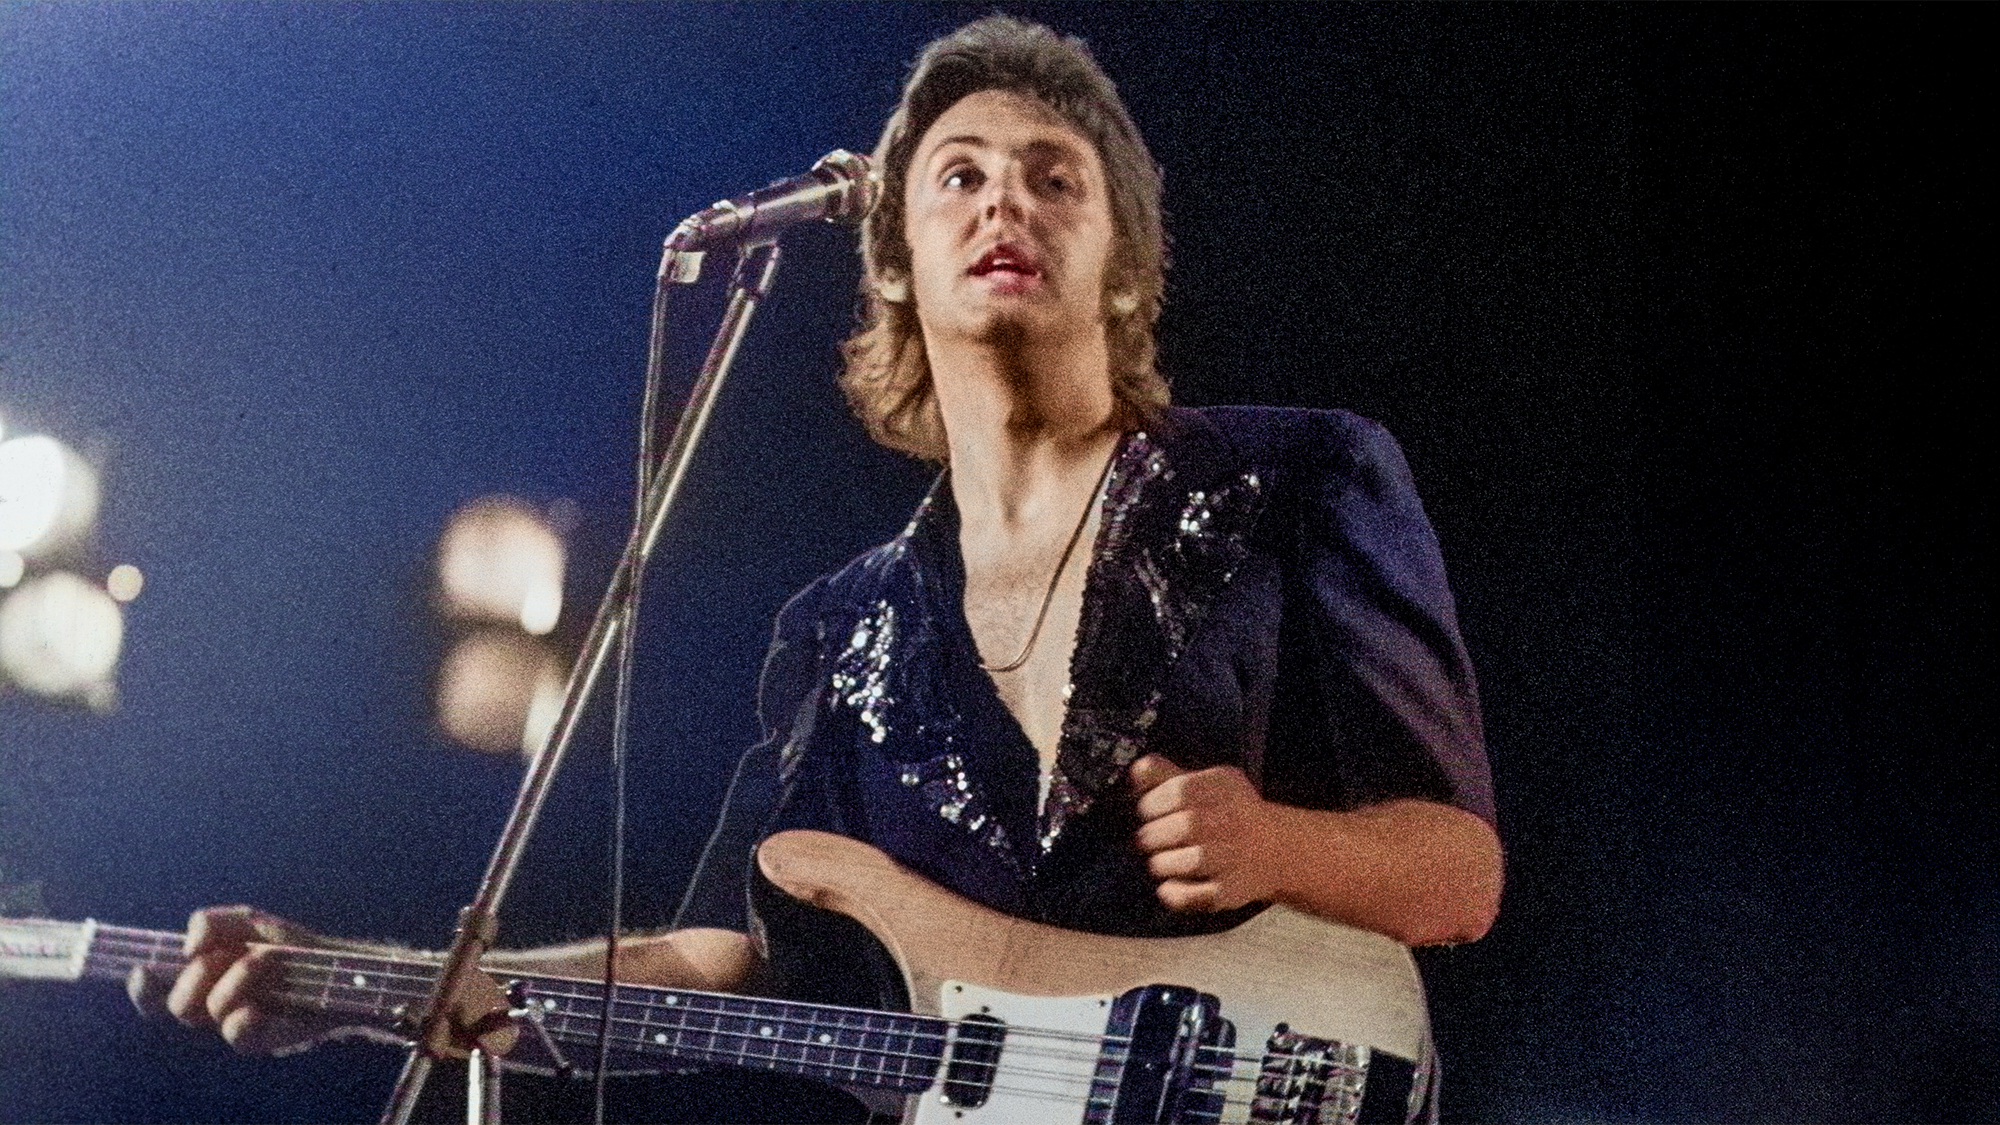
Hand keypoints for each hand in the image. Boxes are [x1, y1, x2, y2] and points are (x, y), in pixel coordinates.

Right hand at [127, 905, 342, 1055]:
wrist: (337, 963)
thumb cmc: (288, 944)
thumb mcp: (249, 921)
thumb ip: (210, 923)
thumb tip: (187, 948)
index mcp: (201, 979)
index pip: (156, 993)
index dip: (142, 988)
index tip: (141, 970)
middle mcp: (211, 1006)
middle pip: (176, 1004)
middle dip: (196, 976)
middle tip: (227, 955)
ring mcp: (233, 1023)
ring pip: (208, 1011)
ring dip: (234, 979)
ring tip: (265, 959)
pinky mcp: (258, 1039)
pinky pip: (235, 1033)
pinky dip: (243, 1016)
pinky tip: (260, 1005)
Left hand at [1130, 754, 1287, 912]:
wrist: (1274, 849)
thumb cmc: (1228, 813)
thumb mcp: (1204, 784)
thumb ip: (1167, 775)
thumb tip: (1136, 771)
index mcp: (1223, 788)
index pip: (1182, 791)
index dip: (1153, 802)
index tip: (1144, 811)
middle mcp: (1234, 822)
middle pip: (1186, 826)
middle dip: (1154, 834)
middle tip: (1146, 840)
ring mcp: (1235, 858)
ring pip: (1194, 861)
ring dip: (1163, 862)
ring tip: (1158, 860)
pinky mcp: (1232, 891)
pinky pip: (1201, 896)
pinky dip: (1177, 893)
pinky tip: (1167, 886)